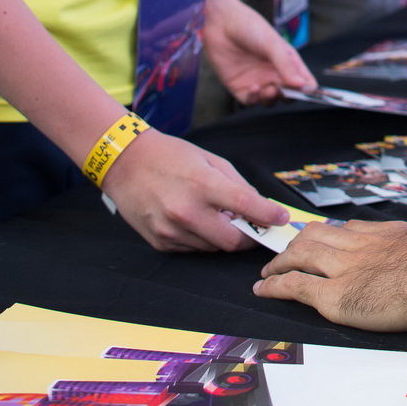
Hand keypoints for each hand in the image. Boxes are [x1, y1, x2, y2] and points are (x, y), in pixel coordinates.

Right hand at [99, 127, 289, 252]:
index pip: (246, 206)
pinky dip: (202, 239)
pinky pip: (193, 249)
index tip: (281, 219)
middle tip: (254, 228)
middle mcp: (186, 211)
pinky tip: (197, 221)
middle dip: (248, 237)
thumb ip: (237, 185)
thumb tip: (259, 207)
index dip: (269, 216)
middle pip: (232, 241)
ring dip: (223, 237)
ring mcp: (171, 230)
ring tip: (219, 218)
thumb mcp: (210, 160)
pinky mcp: (160, 242)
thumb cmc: (170, 156)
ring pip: (213, 248)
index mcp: (202, 184)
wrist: (125, 162)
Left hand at [202, 0, 316, 102]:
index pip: (304, 81)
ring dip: (272, 99)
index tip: (308, 91)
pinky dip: (254, 98)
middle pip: (289, 94)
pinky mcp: (240, 87)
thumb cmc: (250, 27)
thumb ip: (286, 65)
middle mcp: (273, 73)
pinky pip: (250, 101)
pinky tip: (254, 88)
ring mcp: (257, 81)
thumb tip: (302, 85)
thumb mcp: (272, 44)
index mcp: (286, 62)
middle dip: (290, 97)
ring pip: (270, 100)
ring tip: (270, 89)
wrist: (220, 23)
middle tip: (286, 91)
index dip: (308, 89)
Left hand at [255, 219, 406, 330]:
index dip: (330, 234)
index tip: (323, 238)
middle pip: (317, 234)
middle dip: (297, 243)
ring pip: (300, 254)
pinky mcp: (335, 295)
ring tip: (268, 270)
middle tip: (287, 251)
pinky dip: (274, 285)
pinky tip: (263, 288)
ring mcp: (344, 268)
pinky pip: (295, 285)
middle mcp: (358, 244)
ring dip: (279, 261)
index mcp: (383, 234)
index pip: (347, 228)